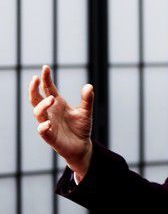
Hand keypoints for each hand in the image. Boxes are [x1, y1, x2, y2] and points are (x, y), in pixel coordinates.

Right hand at [28, 65, 93, 179]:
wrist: (82, 146)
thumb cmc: (81, 127)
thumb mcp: (86, 111)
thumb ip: (87, 99)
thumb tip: (89, 86)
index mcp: (58, 104)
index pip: (48, 88)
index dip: (45, 78)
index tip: (45, 67)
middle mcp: (50, 112)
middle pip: (36, 99)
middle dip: (34, 88)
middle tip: (36, 78)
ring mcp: (49, 124)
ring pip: (38, 113)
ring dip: (43, 105)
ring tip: (52, 98)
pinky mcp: (50, 136)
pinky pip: (42, 130)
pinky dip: (44, 126)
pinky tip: (49, 123)